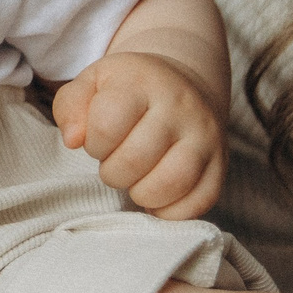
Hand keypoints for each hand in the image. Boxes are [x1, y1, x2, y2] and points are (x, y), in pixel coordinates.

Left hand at [54, 50, 226, 217]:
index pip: (106, 125)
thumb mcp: (91, 83)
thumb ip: (71, 106)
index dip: (94, 143)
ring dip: (142, 193)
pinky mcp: (221, 162)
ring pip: (172, 182)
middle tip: (114, 164)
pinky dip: (172, 211)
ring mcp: (205, 135)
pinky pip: (200, 201)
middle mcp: (180, 106)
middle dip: (113, 172)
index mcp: (142, 82)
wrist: (181, 84)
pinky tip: (157, 197)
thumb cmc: (126, 89)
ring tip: (136, 182)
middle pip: (135, 159)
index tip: (98, 141)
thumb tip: (73, 140)